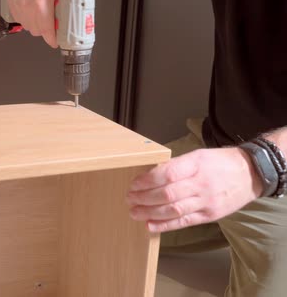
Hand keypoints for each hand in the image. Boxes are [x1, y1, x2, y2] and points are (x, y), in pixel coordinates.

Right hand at [8, 0, 67, 47]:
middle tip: (51, 26)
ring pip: (27, 26)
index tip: (55, 42)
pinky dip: (25, 18)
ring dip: (35, 25)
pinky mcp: (12, 1)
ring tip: (41, 17)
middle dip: (45, 31)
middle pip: (36, 31)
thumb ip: (65, 6)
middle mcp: (28, 6)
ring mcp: (18, 4)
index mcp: (42, 3)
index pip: (47, 31)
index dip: (52, 39)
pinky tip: (31, 11)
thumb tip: (70, 19)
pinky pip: (18, 19)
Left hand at [127, 148, 262, 232]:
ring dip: (149, 213)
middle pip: (167, 194)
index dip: (146, 181)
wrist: (250, 174)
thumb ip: (175, 166)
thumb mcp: (197, 156)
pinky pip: (184, 222)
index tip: (134, 184)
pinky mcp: (209, 215)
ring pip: (173, 210)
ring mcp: (206, 202)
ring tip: (134, 212)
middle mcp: (201, 184)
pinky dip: (165, 225)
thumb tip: (149, 175)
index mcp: (196, 165)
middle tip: (130, 199)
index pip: (167, 174)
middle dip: (144, 198)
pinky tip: (150, 225)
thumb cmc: (219, 163)